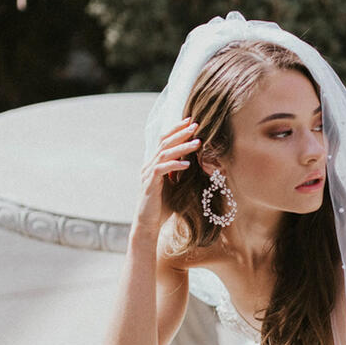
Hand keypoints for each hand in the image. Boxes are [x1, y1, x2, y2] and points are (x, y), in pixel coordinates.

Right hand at [133, 116, 201, 238]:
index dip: (177, 130)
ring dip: (182, 147)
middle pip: (164, 142)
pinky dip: (174, 165)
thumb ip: (180, 173)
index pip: (164, 141)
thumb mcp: (175, 186)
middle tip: (195, 125)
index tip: (191, 121)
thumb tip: (194, 162)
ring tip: (197, 143)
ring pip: (164, 154)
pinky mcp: (149, 184)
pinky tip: (187, 164)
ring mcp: (148, 174)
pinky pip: (161, 170)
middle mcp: (149, 165)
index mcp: (155, 163)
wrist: (149, 224)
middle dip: (181, 133)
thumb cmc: (163, 206)